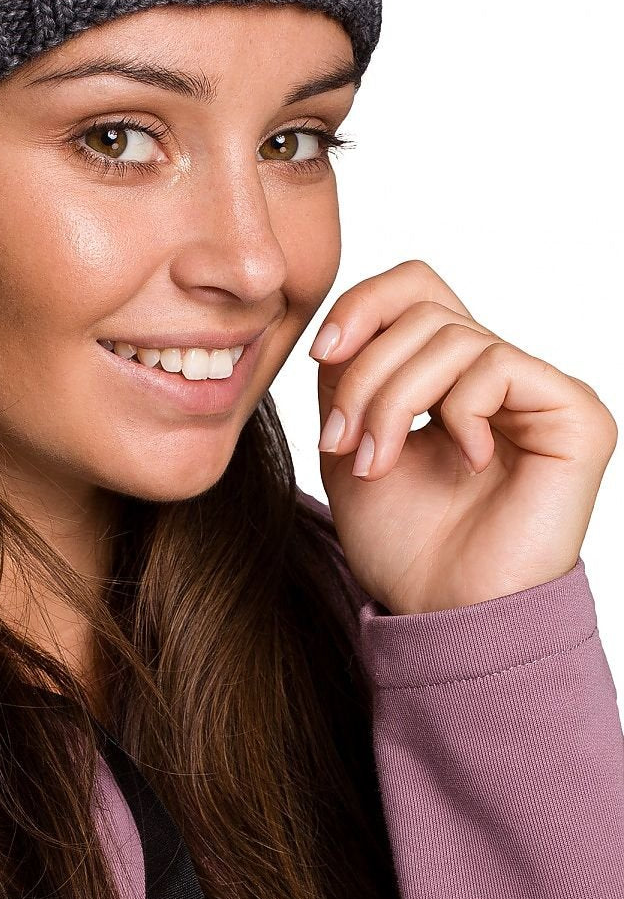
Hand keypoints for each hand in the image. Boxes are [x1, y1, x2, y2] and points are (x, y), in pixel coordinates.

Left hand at [310, 259, 617, 614]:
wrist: (442, 611)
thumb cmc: (403, 543)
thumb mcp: (350, 441)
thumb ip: (348, 374)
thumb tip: (342, 324)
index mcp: (450, 375)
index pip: (416, 287)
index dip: (364, 304)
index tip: (322, 353)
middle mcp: (499, 374)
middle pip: (424, 309)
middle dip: (366, 374)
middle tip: (344, 442)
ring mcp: (539, 391)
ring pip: (451, 336)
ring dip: (394, 400)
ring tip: (380, 462)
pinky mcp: (576, 413)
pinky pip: (497, 366)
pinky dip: (458, 412)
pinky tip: (466, 460)